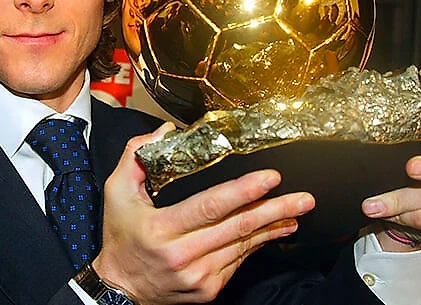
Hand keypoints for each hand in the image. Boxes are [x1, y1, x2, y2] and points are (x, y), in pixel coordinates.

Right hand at [93, 122, 315, 304]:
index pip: (210, 206)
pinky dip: (256, 244)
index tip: (270, 177)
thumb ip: (135, 157)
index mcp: (161, 228)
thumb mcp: (116, 194)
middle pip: (238, 227)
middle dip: (275, 209)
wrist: (120, 289)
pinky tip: (273, 231)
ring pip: (244, 245)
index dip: (243, 191)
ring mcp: (199, 275)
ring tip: (296, 212)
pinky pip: (239, 261)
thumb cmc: (121, 238)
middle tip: (303, 197)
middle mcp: (183, 255)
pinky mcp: (208, 289)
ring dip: (273, 227)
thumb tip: (165, 131)